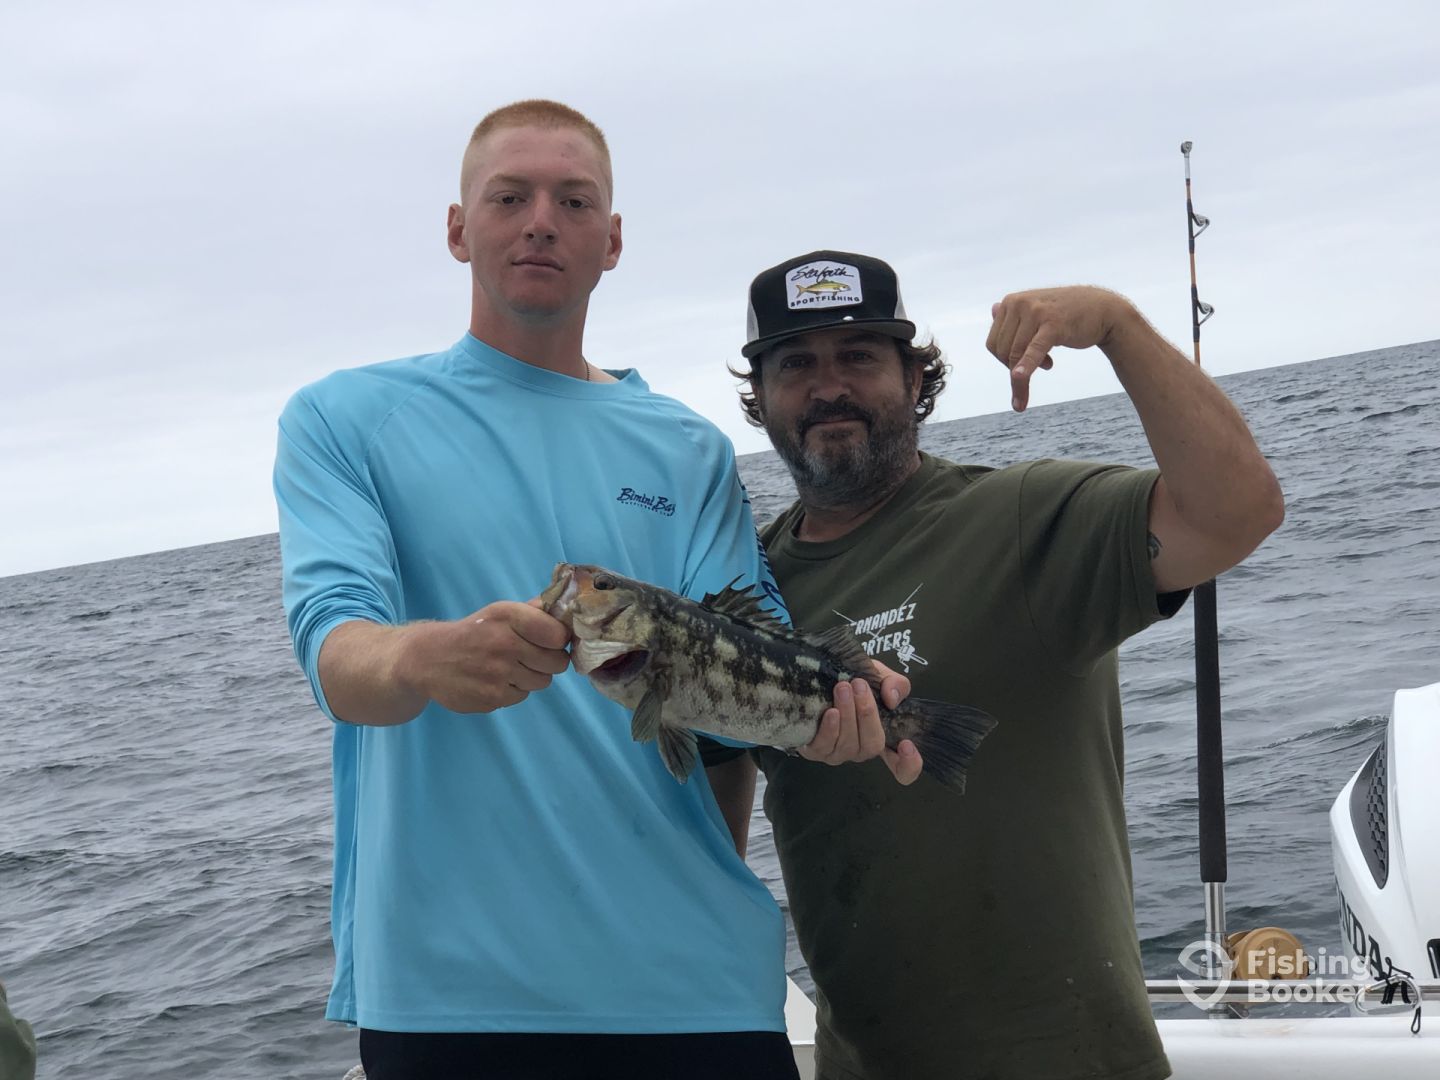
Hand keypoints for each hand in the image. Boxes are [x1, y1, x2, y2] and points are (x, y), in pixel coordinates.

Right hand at [399, 598, 570, 712]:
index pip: (559, 634)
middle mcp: (504, 643)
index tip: (551, 640)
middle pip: (557, 662)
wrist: (426, 659)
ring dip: (532, 676)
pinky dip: (513, 690)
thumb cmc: (472, 632)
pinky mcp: (492, 698)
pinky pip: (521, 696)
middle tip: (533, 656)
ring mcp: (498, 673)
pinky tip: (495, 680)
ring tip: (511, 667)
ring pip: (542, 681)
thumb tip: (567, 605)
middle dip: (550, 660)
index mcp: (508, 617)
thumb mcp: (499, 613)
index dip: (559, 639)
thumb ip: (534, 611)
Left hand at [800, 661, 922, 784]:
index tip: (907, 745)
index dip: (909, 765)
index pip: (902, 768)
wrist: (817, 679)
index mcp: (880, 737)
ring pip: (848, 744)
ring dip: (847, 715)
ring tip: (842, 688)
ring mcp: (838, 754)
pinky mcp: (816, 752)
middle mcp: (861, 750)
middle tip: (859, 686)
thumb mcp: (878, 677)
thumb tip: (892, 699)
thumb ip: (895, 684)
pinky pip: (824, 746)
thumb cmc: (852, 682)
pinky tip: (830, 712)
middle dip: (867, 714)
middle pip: (872, 745)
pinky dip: (829, 729)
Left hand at [986, 286, 1130, 410]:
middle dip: (1016, 367)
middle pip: (1002, 351)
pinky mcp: (1052, 324)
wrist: (1103, 309)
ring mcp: (1035, 312)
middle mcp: (1019, 303)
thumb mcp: (1039, 310)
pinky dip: (1025, 368)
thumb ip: (1016, 313)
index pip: (993, 344)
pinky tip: (1020, 379)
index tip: (1023, 361)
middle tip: (1041, 363)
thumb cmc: (1067, 313)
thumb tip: (993, 308)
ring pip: (1016, 355)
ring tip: (1048, 364)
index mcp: (1011, 302)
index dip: (1006, 360)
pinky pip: (1033, 352)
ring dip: (1027, 373)